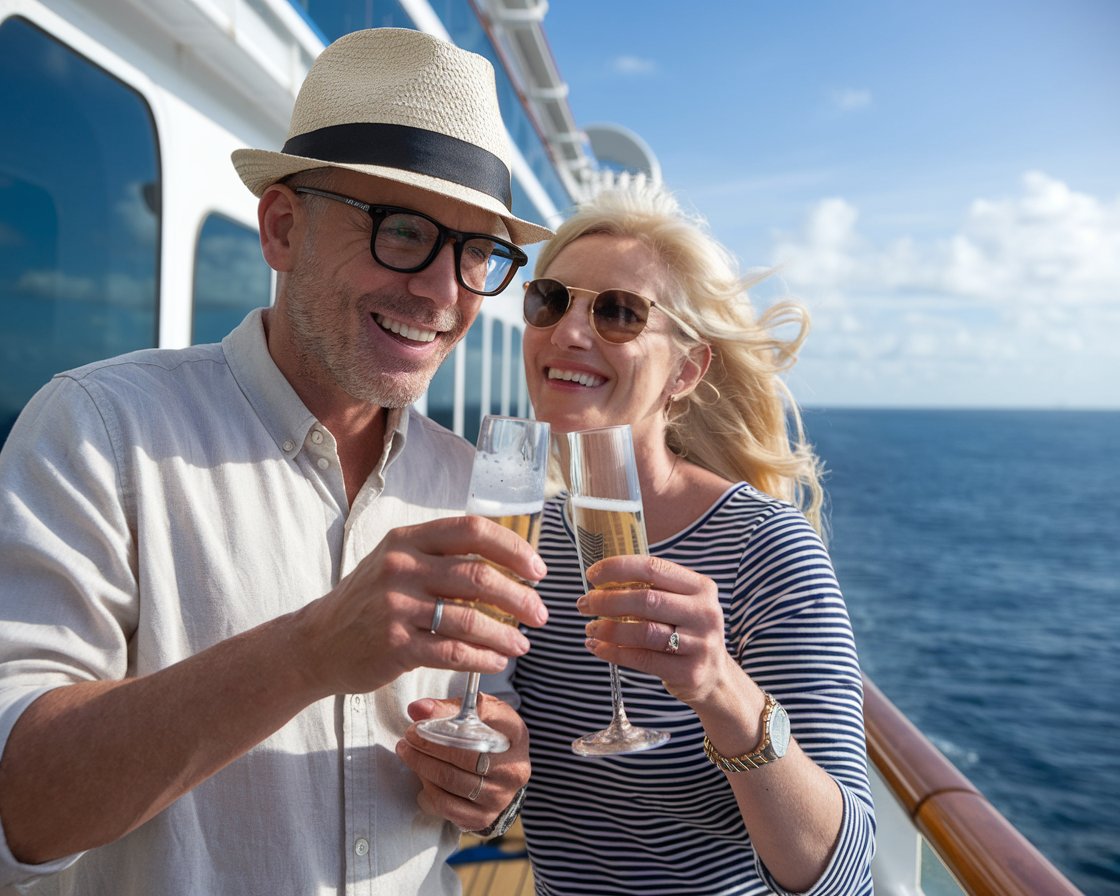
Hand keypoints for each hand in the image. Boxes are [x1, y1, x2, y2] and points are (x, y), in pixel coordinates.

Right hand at [292, 516, 547, 697]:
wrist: (316, 643)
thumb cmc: (368, 602)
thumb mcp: (396, 563)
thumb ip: (441, 555)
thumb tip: (507, 561)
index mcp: (407, 540)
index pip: (472, 531)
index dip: (513, 549)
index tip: (538, 570)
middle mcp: (401, 568)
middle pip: (478, 577)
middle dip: (519, 597)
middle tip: (540, 614)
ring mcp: (396, 607)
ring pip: (471, 619)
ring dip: (506, 634)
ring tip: (522, 644)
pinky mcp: (395, 645)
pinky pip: (453, 652)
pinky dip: (483, 658)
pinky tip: (496, 662)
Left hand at [396, 694, 529, 831]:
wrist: (503, 770)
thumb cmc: (489, 734)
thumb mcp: (478, 712)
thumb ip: (450, 707)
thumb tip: (418, 709)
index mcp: (516, 736)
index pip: (481, 728)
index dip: (445, 724)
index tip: (420, 722)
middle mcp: (513, 770)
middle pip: (463, 758)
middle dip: (428, 746)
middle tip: (408, 737)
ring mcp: (500, 797)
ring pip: (451, 782)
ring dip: (422, 767)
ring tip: (407, 753)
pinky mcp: (483, 818)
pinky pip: (447, 807)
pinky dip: (428, 791)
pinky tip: (422, 778)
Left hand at [578, 554, 741, 707]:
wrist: (714, 676)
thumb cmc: (686, 632)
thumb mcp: (681, 603)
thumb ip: (652, 589)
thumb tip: (601, 581)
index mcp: (701, 587)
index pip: (653, 568)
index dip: (618, 568)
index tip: (592, 575)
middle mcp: (704, 612)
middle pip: (646, 600)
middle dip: (607, 600)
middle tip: (584, 604)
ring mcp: (700, 643)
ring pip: (643, 632)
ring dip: (608, 628)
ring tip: (590, 628)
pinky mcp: (689, 671)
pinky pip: (642, 659)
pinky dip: (614, 652)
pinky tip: (599, 647)